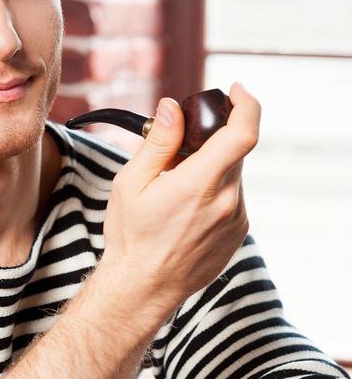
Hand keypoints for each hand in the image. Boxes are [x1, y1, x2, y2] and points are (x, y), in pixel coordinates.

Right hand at [101, 82, 259, 311]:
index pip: (243, 133)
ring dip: (211, 171)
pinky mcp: (238, 234)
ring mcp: (236, 220)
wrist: (142, 287)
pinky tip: (185, 212)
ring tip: (175, 191)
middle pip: (233, 152)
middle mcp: (227, 201)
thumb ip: (158, 142)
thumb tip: (172, 108)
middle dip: (210, 142)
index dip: (246, 104)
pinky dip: (214, 193)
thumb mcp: (132, 182)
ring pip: (232, 176)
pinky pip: (233, 200)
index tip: (235, 91)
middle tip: (177, 153)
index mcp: (200, 183)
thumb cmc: (131, 236)